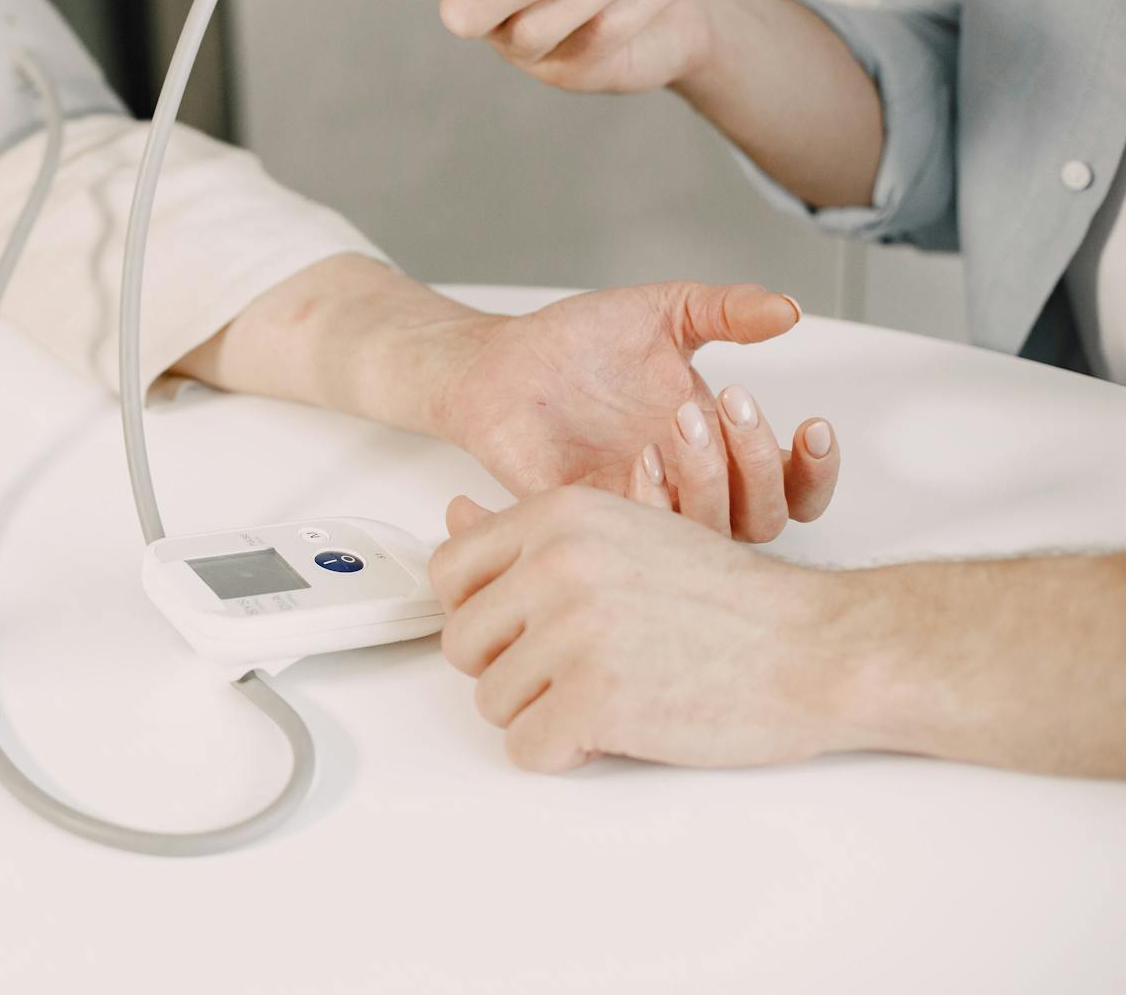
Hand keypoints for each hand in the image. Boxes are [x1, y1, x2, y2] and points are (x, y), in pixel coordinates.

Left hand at [431, 487, 855, 771]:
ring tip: (611, 693)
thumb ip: (533, 534)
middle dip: (510, 669)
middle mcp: (555, 565)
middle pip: (462, 643)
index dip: (482, 613)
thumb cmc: (730, 601)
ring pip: (492, 702)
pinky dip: (563, 753)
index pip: (449, 571)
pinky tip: (616, 727)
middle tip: (578, 669)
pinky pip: (525, 749)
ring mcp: (571, 633)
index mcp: (558, 516)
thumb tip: (454, 514)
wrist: (817, 647)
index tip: (524, 628)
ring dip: (542, 713)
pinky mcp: (593, 700)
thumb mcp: (626, 534)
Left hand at [439, 280, 838, 540]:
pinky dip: (653, 503)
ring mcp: (636, 508)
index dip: (816, 473)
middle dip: (760, 465)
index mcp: (715, 448)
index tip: (813, 425)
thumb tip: (789, 308)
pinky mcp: (585, 520)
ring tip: (681, 418)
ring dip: (709, 481)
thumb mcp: (664, 312)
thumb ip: (727, 309)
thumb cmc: (580, 342)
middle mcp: (684, 488)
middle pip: (762, 521)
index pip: (791, 491)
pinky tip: (643, 454)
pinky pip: (635, 543)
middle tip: (728, 401)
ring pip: (705, 539)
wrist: (501, 359)